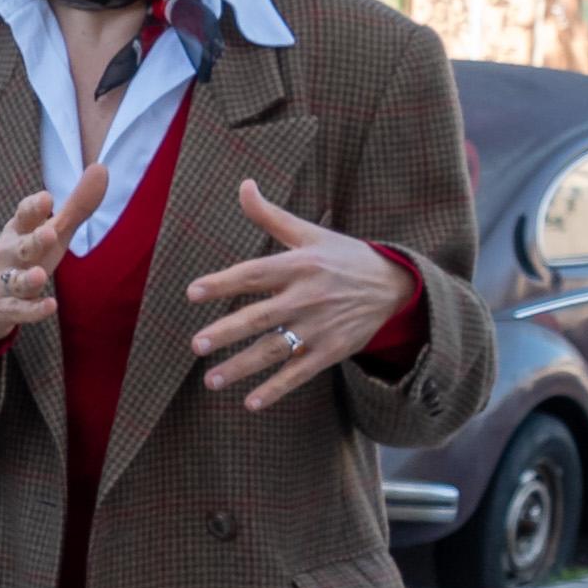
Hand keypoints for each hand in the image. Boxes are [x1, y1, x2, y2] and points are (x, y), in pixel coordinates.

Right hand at [0, 155, 115, 348]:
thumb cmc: (24, 259)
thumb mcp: (49, 232)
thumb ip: (76, 206)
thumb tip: (101, 168)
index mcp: (19, 231)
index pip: (24, 216)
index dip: (33, 208)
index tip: (46, 198)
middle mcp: (10, 255)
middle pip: (22, 246)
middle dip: (34, 240)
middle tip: (49, 233)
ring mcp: (3, 283)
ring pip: (17, 281)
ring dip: (28, 279)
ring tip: (40, 275)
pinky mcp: (2, 309)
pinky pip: (17, 311)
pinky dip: (32, 310)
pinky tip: (50, 306)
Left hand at [185, 186, 405, 409]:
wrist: (395, 285)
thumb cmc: (343, 257)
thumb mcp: (311, 233)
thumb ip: (271, 216)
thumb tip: (243, 184)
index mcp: (299, 265)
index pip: (254, 274)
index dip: (223, 282)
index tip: (192, 293)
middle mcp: (307, 296)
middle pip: (260, 316)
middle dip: (227, 332)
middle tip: (196, 345)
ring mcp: (320, 326)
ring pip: (275, 350)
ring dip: (242, 367)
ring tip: (210, 381)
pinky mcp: (332, 350)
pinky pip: (299, 373)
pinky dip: (276, 389)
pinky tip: (250, 403)